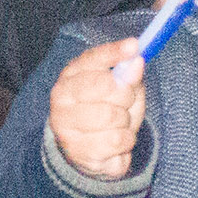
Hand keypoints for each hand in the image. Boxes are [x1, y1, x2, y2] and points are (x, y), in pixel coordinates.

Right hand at [49, 38, 146, 178]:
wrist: (93, 151)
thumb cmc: (109, 111)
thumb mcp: (123, 89)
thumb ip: (129, 75)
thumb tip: (136, 62)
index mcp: (71, 76)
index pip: (92, 59)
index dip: (114, 52)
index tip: (134, 46)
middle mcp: (61, 98)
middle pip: (106, 86)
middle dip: (126, 95)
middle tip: (125, 102)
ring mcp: (65, 126)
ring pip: (112, 116)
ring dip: (126, 121)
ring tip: (119, 124)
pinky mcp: (77, 150)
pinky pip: (116, 140)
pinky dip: (126, 140)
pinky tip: (117, 141)